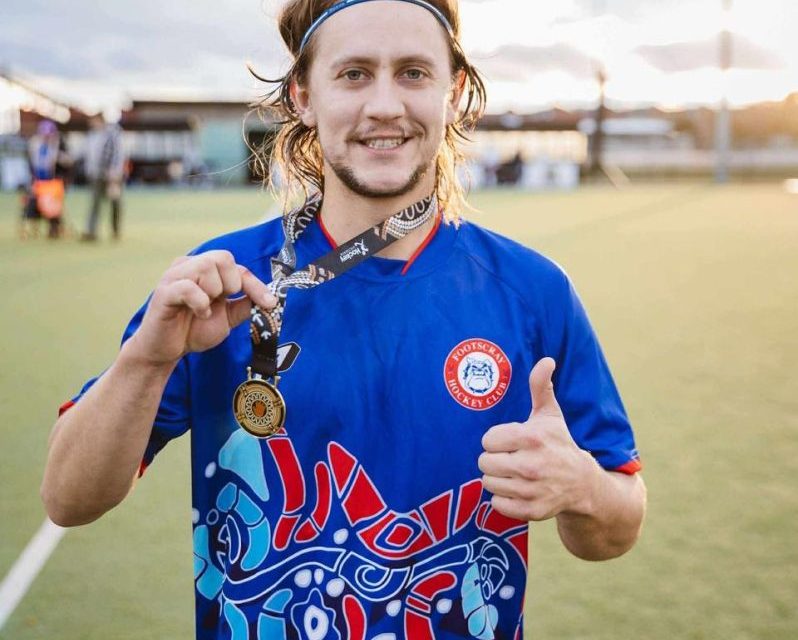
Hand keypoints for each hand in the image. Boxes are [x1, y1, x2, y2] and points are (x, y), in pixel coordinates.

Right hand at [126, 250, 276, 365]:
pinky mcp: (164, 292)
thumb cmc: (193, 330)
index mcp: (205, 270)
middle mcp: (189, 266)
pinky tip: (198, 313)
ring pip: (206, 267)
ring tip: (204, 309)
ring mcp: (174, 276)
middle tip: (221, 302)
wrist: (167, 351)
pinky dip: (200, 303)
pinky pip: (188, 287)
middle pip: (222, 257)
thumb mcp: (227, 318)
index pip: (236, 266)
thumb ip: (244, 305)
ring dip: (213, 293)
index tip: (269, 303)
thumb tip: (269, 299)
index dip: (256, 284)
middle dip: (230, 284)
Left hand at [478, 357, 597, 521]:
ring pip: (487, 483)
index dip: (497, 440)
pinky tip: (518, 490)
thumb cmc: (559, 444)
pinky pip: (497, 504)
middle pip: (484, 462)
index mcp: (532, 438)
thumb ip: (541, 387)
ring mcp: (532, 491)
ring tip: (514, 474)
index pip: (487, 439)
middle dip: (495, 459)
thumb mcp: (550, 415)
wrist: (583, 484)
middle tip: (511, 459)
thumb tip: (546, 360)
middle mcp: (532, 465)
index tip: (511, 442)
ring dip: (498, 479)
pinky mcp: (532, 512)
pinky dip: (503, 499)